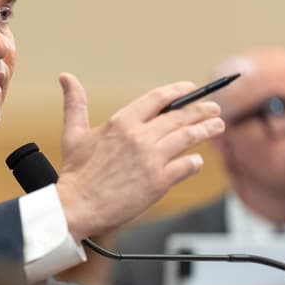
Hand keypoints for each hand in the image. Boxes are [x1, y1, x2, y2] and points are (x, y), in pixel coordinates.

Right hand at [54, 73, 224, 239]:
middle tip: (214, 109)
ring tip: (218, 126)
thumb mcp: (74, 134)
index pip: (158, 98)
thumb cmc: (75, 174)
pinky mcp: (159, 181)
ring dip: (206, 130)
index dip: (178, 91)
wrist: (77, 207)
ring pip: (188, 137)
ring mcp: (152, 158)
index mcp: (121, 122)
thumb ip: (75, 104)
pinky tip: (197, 160)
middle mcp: (140, 137)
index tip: (189, 89)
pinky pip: (187, 165)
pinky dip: (195, 162)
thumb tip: (66, 77)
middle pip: (180, 116)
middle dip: (201, 111)